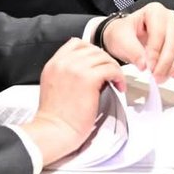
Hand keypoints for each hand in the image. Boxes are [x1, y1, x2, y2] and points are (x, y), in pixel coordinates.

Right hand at [19, 38, 126, 166]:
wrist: (55, 130)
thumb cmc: (58, 116)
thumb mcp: (55, 85)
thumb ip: (67, 72)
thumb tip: (92, 67)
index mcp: (54, 64)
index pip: (76, 43)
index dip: (92, 51)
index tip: (99, 64)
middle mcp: (63, 63)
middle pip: (93, 49)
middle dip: (105, 61)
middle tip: (111, 74)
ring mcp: (75, 69)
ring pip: (105, 58)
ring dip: (114, 69)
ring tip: (116, 82)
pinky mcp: (88, 79)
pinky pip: (112, 69)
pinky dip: (119, 77)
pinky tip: (119, 87)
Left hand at [100, 2, 173, 81]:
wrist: (125, 38)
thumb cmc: (123, 33)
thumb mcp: (120, 39)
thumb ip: (132, 51)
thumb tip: (144, 64)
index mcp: (155, 11)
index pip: (159, 32)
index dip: (155, 52)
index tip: (148, 66)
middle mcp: (170, 19)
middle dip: (165, 63)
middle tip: (155, 76)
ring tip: (161, 77)